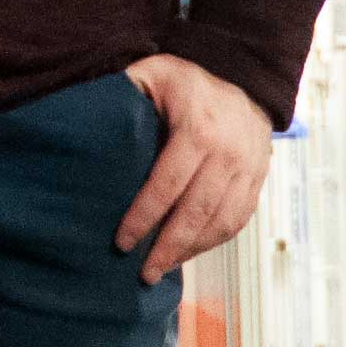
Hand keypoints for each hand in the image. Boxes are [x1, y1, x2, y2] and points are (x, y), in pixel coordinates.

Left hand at [118, 53, 278, 284]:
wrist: (244, 76)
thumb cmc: (187, 79)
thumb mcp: (153, 73)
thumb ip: (125, 92)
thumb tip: (86, 119)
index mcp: (198, 128)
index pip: (167, 184)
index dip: (144, 217)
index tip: (122, 242)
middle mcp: (228, 152)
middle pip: (196, 211)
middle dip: (168, 246)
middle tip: (144, 273)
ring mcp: (248, 168)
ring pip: (221, 222)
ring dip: (191, 251)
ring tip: (163, 268)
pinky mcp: (259, 180)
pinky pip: (238, 220)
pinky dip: (213, 241)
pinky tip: (189, 252)